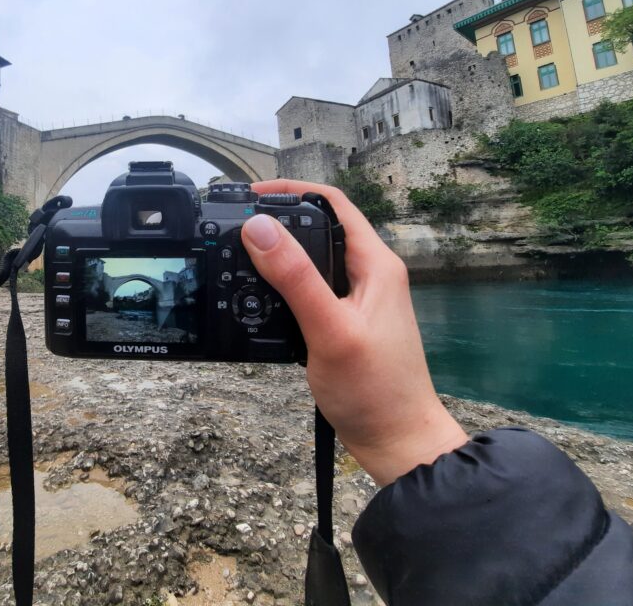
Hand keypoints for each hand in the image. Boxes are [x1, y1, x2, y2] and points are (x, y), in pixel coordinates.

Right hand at [240, 179, 467, 485]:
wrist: (397, 442)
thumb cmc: (376, 391)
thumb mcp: (329, 329)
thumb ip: (295, 278)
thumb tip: (259, 228)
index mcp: (376, 264)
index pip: (331, 203)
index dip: (290, 190)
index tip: (248, 196)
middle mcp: (370, 274)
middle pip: (318, 228)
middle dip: (278, 221)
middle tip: (236, 226)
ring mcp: (359, 300)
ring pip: (312, 260)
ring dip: (279, 255)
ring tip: (241, 257)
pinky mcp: (346, 322)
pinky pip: (310, 290)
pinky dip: (284, 287)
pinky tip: (261, 299)